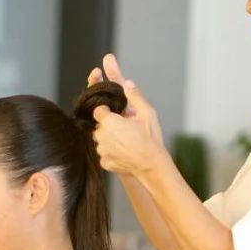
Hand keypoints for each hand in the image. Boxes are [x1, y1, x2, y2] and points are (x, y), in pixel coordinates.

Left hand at [88, 53, 165, 177]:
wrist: (152, 166)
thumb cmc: (150, 140)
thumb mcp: (147, 113)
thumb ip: (135, 96)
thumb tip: (128, 83)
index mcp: (109, 121)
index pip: (98, 111)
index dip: (107, 112)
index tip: (117, 116)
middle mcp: (101, 136)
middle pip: (99, 126)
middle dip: (109, 127)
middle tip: (125, 130)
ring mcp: (102, 151)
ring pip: (101, 141)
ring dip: (110, 140)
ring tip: (126, 142)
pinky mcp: (104, 162)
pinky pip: (105, 154)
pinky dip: (112, 153)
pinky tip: (125, 152)